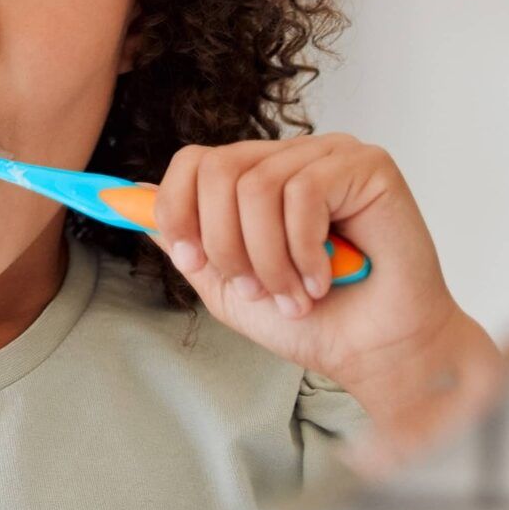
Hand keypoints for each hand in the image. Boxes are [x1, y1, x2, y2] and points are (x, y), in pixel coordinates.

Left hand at [150, 132, 456, 380]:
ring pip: (256, 186)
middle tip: (256, 290)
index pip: (193, 161)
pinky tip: (324, 279)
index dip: (176, 208)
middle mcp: (290, 158)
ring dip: (267, 258)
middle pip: (216, 169)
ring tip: (294, 295)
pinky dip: (303, 249)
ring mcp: (329, 156)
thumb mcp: (227, 286)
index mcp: (257, 179)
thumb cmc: (313, 321)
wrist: (377, 353)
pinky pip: (304, 193)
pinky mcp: (366, 166)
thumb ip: (185, 242)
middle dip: (224, 243)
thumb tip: (131, 196)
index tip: (189, 257)